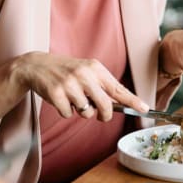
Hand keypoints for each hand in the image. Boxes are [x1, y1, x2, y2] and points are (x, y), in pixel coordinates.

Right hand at [10, 51, 148, 120]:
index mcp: (95, 68)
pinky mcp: (56, 94)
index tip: (145, 108)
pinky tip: (60, 99)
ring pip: (86, 112)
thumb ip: (102, 85)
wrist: (37, 66)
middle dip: (104, 115)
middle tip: (100, 116)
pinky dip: (65, 111)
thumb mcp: (86, 72)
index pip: (118, 88)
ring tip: (72, 99)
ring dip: (81, 111)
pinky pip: (69, 114)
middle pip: (104, 105)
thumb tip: (121, 103)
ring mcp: (69, 84)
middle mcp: (84, 74)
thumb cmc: (66, 71)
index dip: (132, 100)